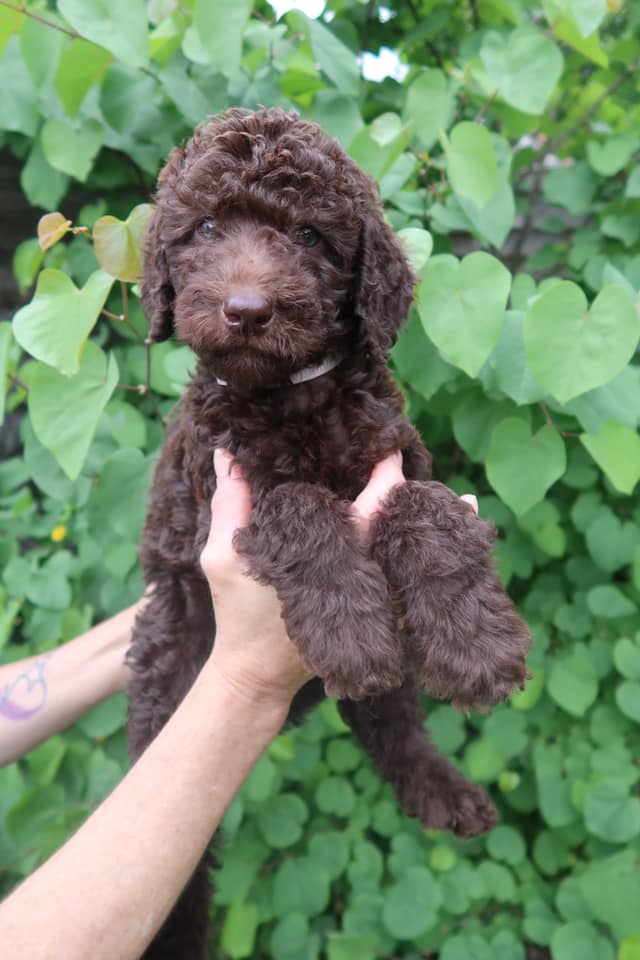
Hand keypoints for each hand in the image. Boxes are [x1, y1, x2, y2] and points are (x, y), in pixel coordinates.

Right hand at [200, 450, 478, 707]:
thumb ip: (230, 505)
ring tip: (470, 505)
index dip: (386, 481)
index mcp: (331, 562)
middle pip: (406, 540)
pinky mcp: (376, 622)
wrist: (256, 677)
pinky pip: (412, 588)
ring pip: (416, 566)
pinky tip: (449, 548)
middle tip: (456, 486)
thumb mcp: (221, 557)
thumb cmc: (238, 616)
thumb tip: (228, 452)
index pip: (369, 514)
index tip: (393, 451)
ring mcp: (372, 608)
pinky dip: (431, 567)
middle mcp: (361, 583)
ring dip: (439, 538)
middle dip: (427, 509)